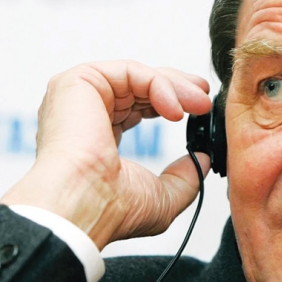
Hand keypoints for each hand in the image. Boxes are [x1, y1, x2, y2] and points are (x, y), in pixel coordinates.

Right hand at [0, 61, 210, 249]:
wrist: (84, 206)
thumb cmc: (109, 209)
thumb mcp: (162, 197)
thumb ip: (184, 177)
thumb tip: (201, 160)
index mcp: (96, 139)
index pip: (136, 106)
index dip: (170, 101)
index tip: (199, 107)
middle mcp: (84, 114)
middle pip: (138, 85)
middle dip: (178, 88)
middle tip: (204, 99)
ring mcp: (78, 97)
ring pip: (137, 76)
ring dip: (175, 87)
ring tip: (199, 104)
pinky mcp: (77, 82)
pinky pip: (128, 71)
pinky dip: (158, 85)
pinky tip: (175, 110)